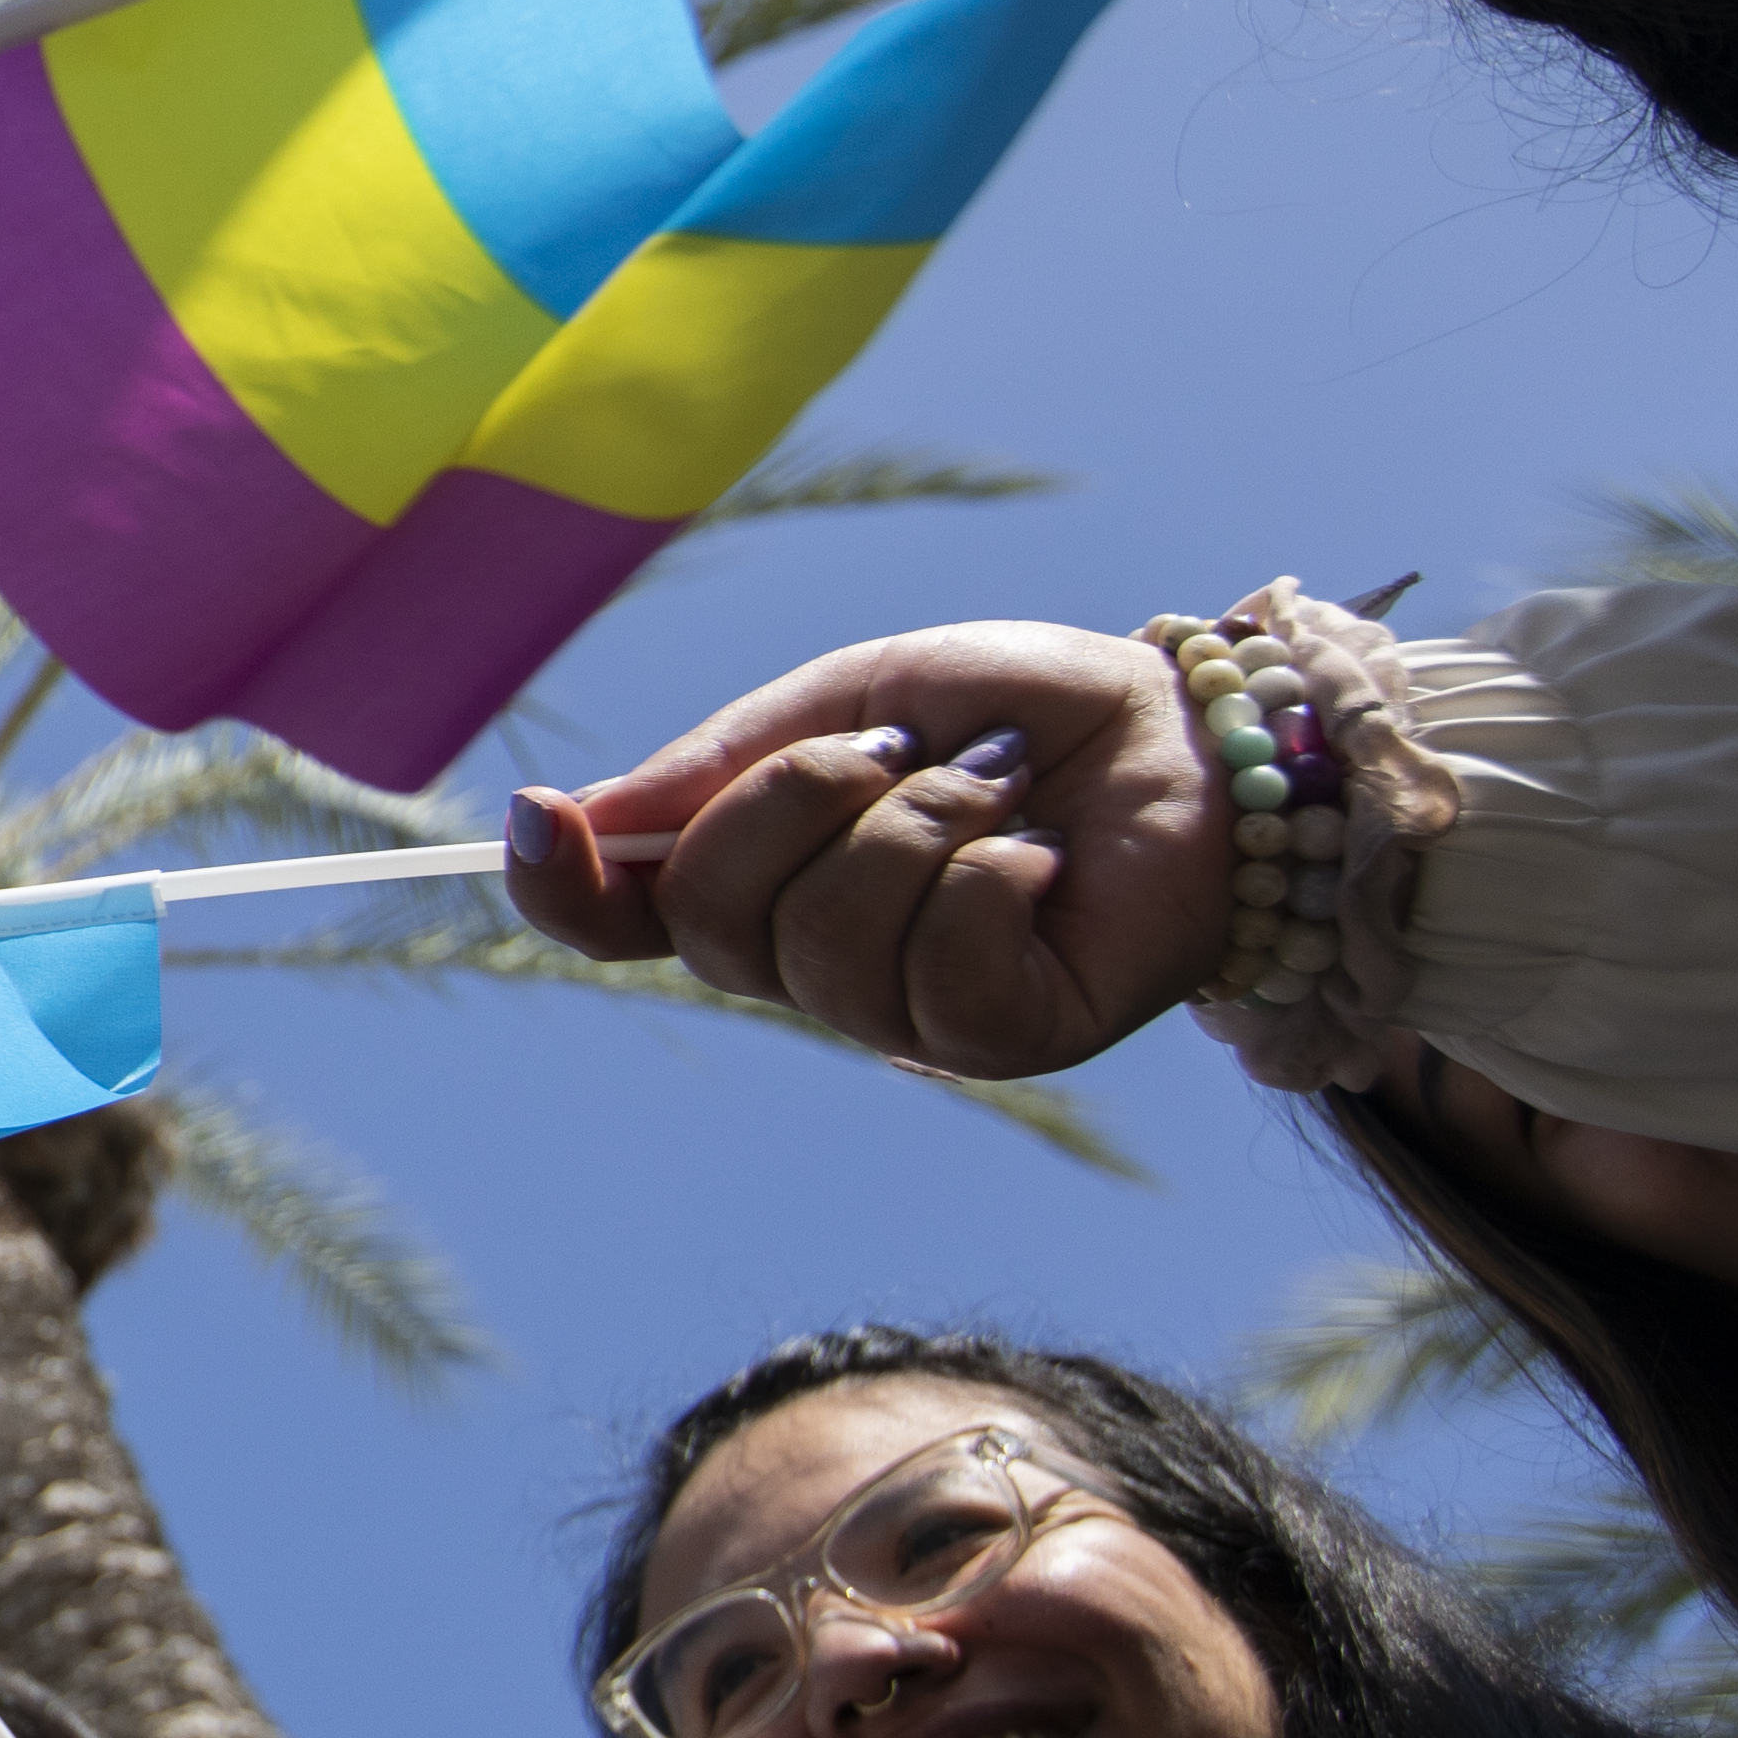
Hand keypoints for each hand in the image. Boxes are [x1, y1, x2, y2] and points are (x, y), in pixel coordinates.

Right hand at [506, 622, 1233, 1071]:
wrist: (1195, 737)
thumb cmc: (1025, 712)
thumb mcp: (863, 695)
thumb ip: (736, 757)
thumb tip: (597, 813)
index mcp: (765, 876)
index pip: (622, 920)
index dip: (565, 887)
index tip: (542, 817)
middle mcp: (812, 962)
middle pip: (712, 919)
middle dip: (791, 804)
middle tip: (897, 749)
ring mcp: (901, 1014)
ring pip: (825, 942)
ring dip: (916, 826)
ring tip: (995, 791)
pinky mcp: (998, 1042)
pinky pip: (933, 970)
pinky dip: (986, 878)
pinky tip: (1037, 857)